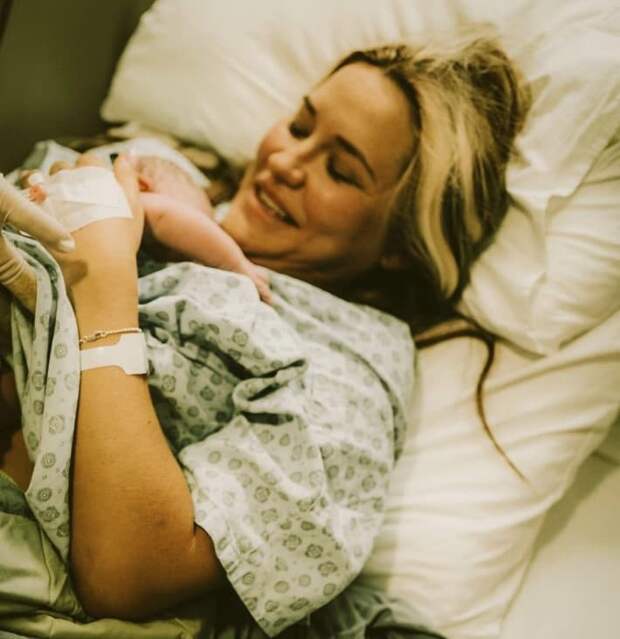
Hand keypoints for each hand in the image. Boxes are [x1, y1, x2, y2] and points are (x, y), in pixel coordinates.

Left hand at [47, 154, 144, 291]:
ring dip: (53, 185)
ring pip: (46, 179)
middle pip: (65, 167)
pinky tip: (49, 209)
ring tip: (63, 202)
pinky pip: (32, 195)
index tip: (99, 185)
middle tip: (81, 195)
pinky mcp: (40, 211)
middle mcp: (71, 180)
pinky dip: (38, 198)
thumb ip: (128, 176)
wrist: (100, 265)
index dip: (95, 171)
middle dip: (71, 176)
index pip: (90, 160)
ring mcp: (53, 195)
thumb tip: (126, 155)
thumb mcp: (133, 204)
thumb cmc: (122, 236)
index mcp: (95, 175)